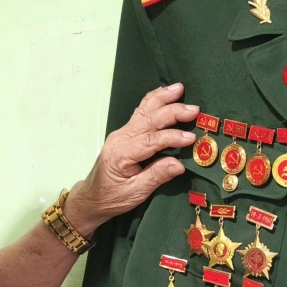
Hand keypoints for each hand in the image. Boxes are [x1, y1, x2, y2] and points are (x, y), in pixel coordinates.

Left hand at [64, 83, 198, 234]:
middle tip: (194, 109)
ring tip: (179, 88)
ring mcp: (122, 133)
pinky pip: (141, 112)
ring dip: (162, 98)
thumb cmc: (112, 198)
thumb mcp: (135, 193)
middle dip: (172, 112)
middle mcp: (121, 138)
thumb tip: (180, 165)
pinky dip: (153, 100)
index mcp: (122, 154)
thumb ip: (156, 176)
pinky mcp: (125, 133)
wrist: (92, 197)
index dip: (172, 137)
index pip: (151, 140)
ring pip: (144, 110)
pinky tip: (164, 92)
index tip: (191, 138)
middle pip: (149, 119)